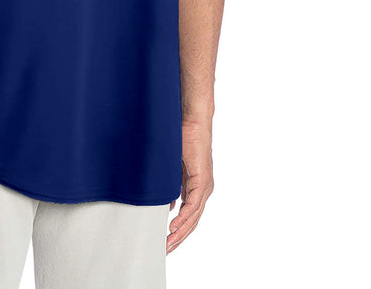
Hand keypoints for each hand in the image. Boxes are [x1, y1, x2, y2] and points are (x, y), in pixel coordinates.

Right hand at [166, 118, 213, 253]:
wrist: (192, 121)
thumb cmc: (181, 137)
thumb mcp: (172, 168)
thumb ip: (171, 186)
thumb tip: (167, 205)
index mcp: (196, 186)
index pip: (188, 215)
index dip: (178, 230)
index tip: (166, 241)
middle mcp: (203, 189)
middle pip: (192, 221)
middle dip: (178, 238)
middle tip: (165, 250)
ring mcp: (204, 186)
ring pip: (193, 216)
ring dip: (180, 232)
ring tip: (168, 244)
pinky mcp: (202, 180)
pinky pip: (193, 204)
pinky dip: (183, 217)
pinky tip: (173, 226)